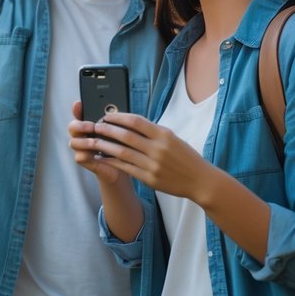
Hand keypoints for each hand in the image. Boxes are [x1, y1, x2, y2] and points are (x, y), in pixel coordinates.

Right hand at [68, 101, 127, 184]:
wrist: (128, 164)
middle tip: (92, 126)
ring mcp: (82, 148)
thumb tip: (113, 113)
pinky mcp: (85, 161)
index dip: (77, 109)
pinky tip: (97, 154)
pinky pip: (80, 156)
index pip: (79, 113)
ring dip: (85, 141)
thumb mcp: (122, 130)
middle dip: (80, 125)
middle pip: (72, 127)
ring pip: (73, 142)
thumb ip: (116, 121)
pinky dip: (87, 154)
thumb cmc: (124, 144)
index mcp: (91, 124)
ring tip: (95, 142)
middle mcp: (83, 135)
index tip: (79, 104)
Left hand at [80, 110, 214, 201]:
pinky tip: (102, 158)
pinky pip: (126, 168)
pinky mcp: (149, 179)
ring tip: (94, 140)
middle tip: (95, 126)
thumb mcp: (173, 139)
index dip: (119, 117)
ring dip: (105, 145)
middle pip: (126, 136)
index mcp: (164, 135)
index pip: (136, 121)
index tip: (107, 115)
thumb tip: (130, 122)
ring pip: (122, 152)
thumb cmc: (186, 157)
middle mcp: (158, 148)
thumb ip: (153, 132)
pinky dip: (112, 162)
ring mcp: (153, 164)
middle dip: (108, 129)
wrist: (200, 180)